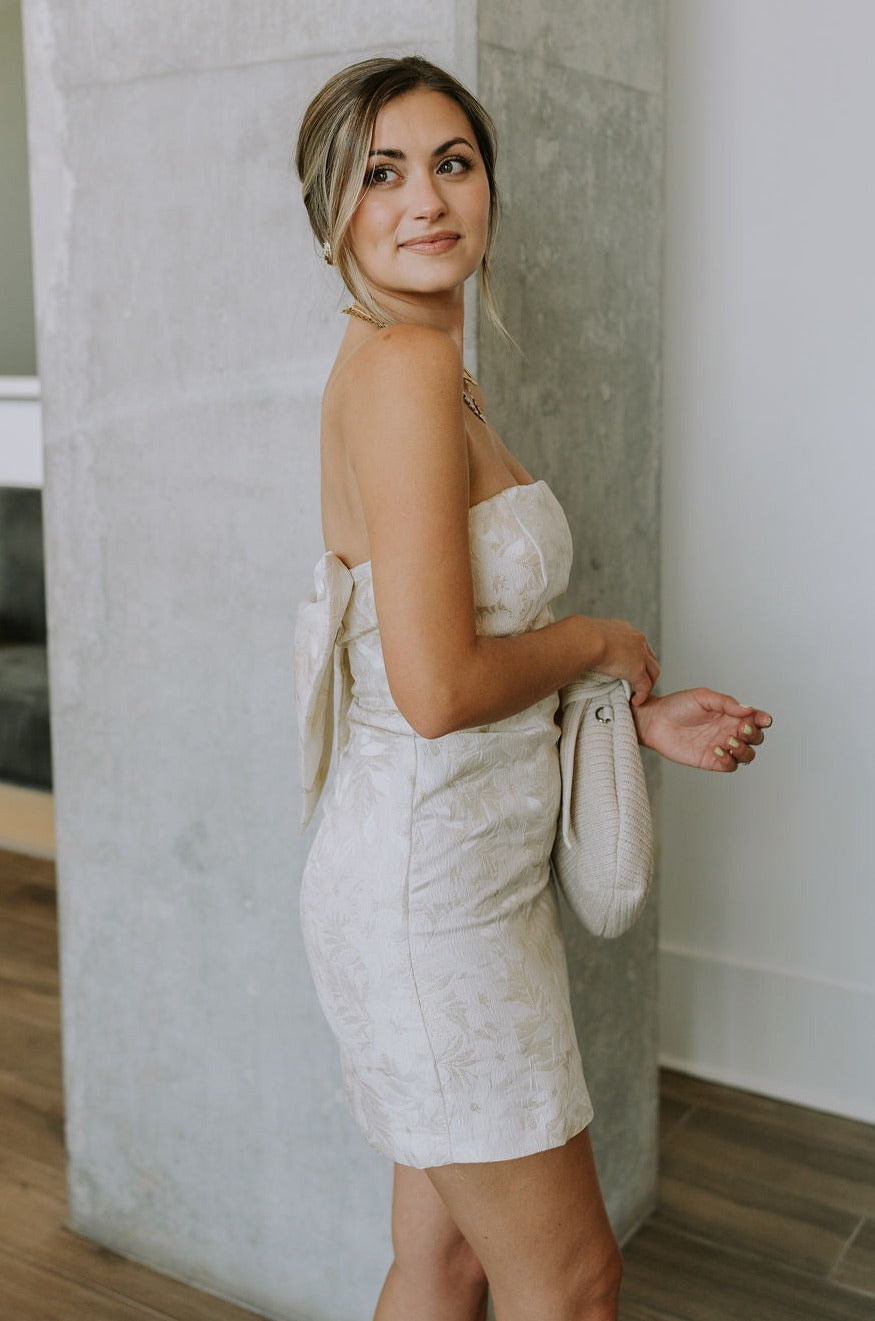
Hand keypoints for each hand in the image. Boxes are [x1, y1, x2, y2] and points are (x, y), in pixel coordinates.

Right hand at [585, 618, 659, 706]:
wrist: (587, 639)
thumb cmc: (581, 636)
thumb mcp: (590, 635)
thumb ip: (591, 641)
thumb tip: (578, 646)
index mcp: (625, 629)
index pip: (637, 643)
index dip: (636, 656)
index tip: (629, 665)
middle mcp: (637, 640)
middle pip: (650, 657)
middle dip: (647, 669)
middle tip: (640, 681)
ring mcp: (640, 655)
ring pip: (653, 671)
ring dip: (648, 683)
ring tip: (640, 693)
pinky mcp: (638, 670)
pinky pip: (645, 686)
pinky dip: (642, 695)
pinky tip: (636, 701)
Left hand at [633, 688, 771, 770]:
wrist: (654, 721)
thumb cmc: (677, 705)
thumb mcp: (702, 697)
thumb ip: (726, 703)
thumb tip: (748, 709)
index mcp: (730, 714)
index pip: (755, 719)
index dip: (763, 720)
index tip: (763, 719)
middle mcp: (728, 730)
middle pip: (756, 738)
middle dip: (754, 734)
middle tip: (741, 728)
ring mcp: (721, 746)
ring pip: (747, 755)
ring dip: (744, 749)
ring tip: (728, 740)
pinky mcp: (710, 760)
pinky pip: (730, 765)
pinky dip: (729, 760)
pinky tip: (716, 750)